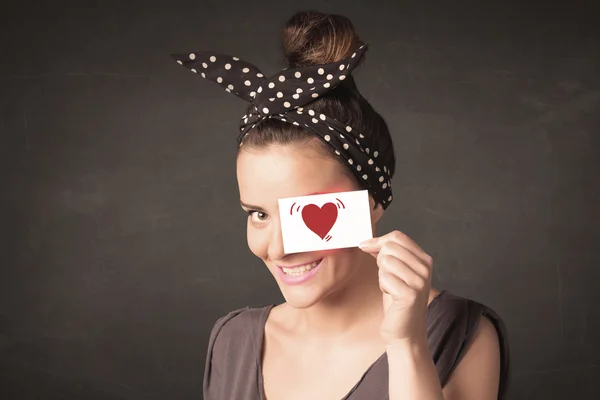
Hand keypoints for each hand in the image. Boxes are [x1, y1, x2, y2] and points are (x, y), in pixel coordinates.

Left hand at [359, 231, 432, 345]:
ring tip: (391, 287)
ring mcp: (420, 281)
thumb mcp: (394, 272)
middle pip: (390, 247)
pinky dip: (383, 286)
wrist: (405, 330)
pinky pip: (385, 277)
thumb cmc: (398, 301)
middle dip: (380, 260)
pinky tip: (392, 295)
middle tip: (386, 277)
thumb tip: (369, 242)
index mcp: (424, 259)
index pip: (398, 236)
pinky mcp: (411, 294)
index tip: (365, 246)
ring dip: (382, 275)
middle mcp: (425, 268)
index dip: (378, 241)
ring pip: (386, 261)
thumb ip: (387, 255)